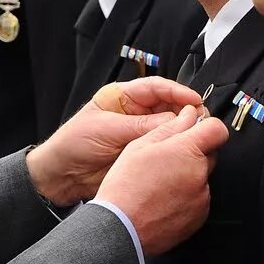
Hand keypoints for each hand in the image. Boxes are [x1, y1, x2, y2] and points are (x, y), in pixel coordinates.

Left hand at [27, 78, 207, 205]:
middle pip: (168, 105)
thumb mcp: (107, 129)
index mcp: (122, 97)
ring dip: (183, 128)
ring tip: (196, 134)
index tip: (194, 99)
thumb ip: (141, 126)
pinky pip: (163, 145)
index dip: (176, 92)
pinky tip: (184, 148)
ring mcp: (140, 132)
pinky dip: (175, 146)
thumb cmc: (74, 144)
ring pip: (170, 126)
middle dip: (185, 110)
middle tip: (201, 119)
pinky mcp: (142, 151)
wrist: (62, 175)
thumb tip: (174, 122)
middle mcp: (134, 112)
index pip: (155, 88)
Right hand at [96, 104, 228, 255]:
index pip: (217, 129)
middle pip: (210, 154)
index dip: (207, 127)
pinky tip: (164, 200)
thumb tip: (189, 115)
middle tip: (166, 160)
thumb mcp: (140, 146)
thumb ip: (170, 127)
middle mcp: (200, 173)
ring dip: (188, 176)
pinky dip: (187, 196)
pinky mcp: (200, 216)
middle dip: (193, 153)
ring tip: (160, 184)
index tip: (195, 130)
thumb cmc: (126, 187)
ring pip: (202, 177)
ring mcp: (202, 197)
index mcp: (187, 151)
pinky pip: (199, 198)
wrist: (121, 229)